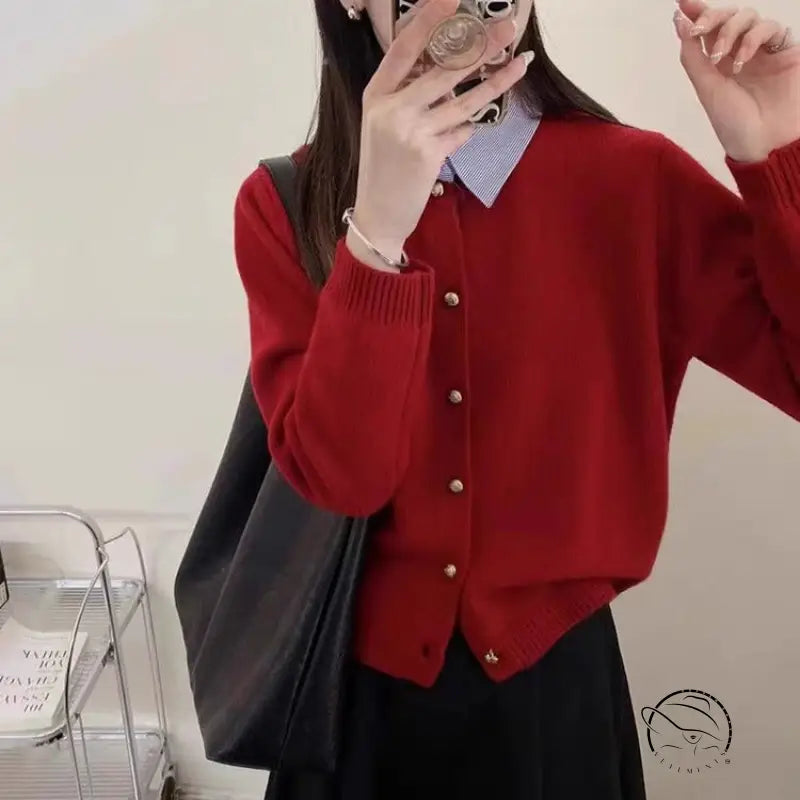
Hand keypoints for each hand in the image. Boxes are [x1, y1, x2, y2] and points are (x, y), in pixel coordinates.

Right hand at [349, 0, 530, 268]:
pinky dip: (468, 130)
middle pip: (444, 68)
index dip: (429, 19)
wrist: (376, 215)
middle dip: (481, 45)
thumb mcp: (384, 125)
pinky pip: (462, 132)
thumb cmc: (383, 169)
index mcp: (376, 94)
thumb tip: (448, 70)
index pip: (404, 47)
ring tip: (519, 64)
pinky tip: (466, 131)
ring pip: (463, 99)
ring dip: (495, 81)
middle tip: (509, 26)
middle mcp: (390, 108)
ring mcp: (410, 131)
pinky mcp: (428, 154)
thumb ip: (408, 96)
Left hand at [674, 0, 799, 162]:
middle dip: (711, 17)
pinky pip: (770, 28)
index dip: (696, 11)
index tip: (681, 3)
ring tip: (721, 57)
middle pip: (727, 17)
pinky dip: (752, 37)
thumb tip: (679, 21)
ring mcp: (763, 51)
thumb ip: (693, 56)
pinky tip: (741, 60)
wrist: (765, 144)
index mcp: (718, 64)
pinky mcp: (785, 51)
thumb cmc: (735, 125)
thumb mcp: (706, 89)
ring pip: (748, 17)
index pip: (708, 30)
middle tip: (698, 30)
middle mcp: (740, 53)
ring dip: (730, 30)